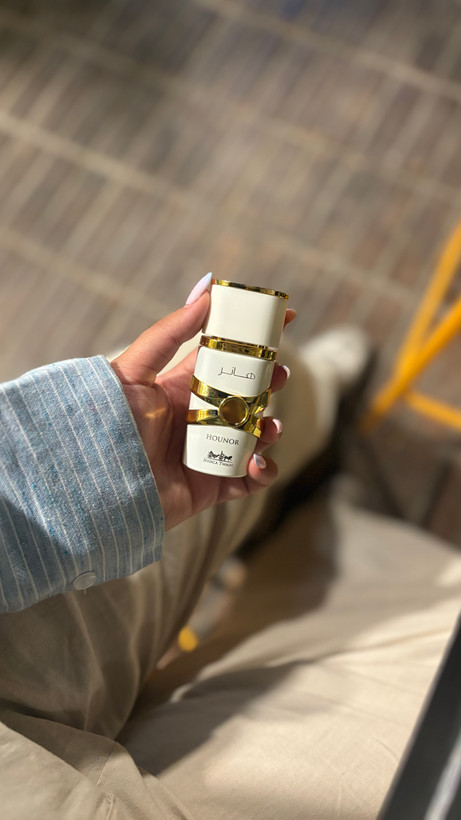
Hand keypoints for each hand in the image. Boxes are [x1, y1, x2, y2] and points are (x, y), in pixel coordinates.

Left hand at [111, 281, 293, 530]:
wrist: (96, 487)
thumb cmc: (108, 424)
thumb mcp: (134, 371)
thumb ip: (169, 331)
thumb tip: (206, 286)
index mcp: (183, 385)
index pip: (227, 354)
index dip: (256, 336)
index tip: (288, 316)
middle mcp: (200, 416)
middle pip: (250, 393)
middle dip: (271, 382)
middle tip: (278, 376)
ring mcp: (210, 450)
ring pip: (256, 434)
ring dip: (271, 428)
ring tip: (268, 427)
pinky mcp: (215, 485)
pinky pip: (251, 478)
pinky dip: (264, 471)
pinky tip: (257, 463)